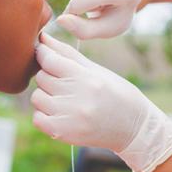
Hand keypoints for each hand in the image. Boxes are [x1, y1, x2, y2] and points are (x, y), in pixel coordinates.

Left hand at [31, 33, 171, 171]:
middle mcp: (76, 97)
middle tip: (65, 83)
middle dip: (49, 77)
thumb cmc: (115, 92)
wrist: (133, 127)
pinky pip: (37, 118)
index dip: (44, 55)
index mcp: (85, 77)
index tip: (46, 56)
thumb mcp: (95, 69)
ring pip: (37, 97)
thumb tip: (43, 37)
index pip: (49, 59)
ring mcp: (68, 117)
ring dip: (46, 96)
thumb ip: (66, 53)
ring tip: (64, 99)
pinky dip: (44, 115)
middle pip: (42, 77)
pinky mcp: (63, 133)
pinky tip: (60, 113)